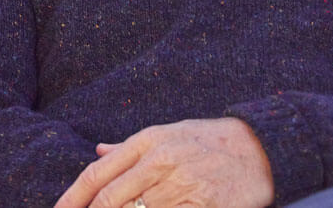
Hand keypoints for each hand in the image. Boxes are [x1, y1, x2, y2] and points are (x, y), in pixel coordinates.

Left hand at [53, 117, 274, 207]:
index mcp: (148, 140)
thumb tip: (98, 151)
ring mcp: (180, 185)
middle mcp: (160, 161)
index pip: (98, 173)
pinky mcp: (199, 206)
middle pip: (110, 199)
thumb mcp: (169, 133)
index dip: (73, 198)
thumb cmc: (210, 141)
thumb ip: (130, 147)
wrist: (259, 150)